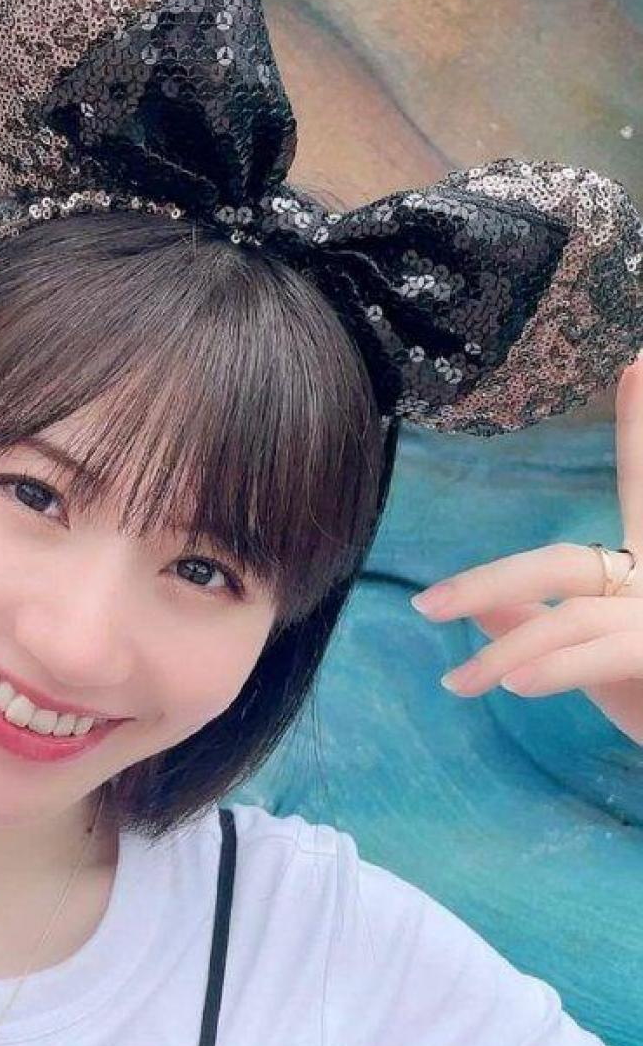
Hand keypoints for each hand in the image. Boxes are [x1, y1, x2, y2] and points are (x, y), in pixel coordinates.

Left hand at [409, 353, 642, 746]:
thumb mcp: (594, 662)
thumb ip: (534, 623)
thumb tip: (476, 606)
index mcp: (641, 568)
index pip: (637, 486)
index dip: (641, 425)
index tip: (634, 360)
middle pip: (561, 563)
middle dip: (488, 582)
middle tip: (424, 606)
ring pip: (569, 614)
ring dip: (503, 654)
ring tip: (456, 685)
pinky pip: (606, 649)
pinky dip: (555, 665)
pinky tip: (517, 684)